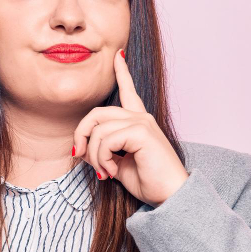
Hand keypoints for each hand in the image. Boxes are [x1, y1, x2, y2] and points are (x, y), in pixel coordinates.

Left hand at [72, 49, 188, 206]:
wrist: (171, 196)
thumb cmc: (149, 182)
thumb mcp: (119, 166)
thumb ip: (103, 152)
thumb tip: (81, 148)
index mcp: (139, 123)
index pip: (128, 92)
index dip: (122, 73)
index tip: (118, 55)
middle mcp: (141, 118)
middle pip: (97, 114)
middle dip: (81, 134)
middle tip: (79, 155)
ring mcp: (142, 122)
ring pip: (98, 129)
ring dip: (94, 155)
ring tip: (104, 172)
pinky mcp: (142, 132)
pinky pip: (106, 140)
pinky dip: (102, 158)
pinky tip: (112, 172)